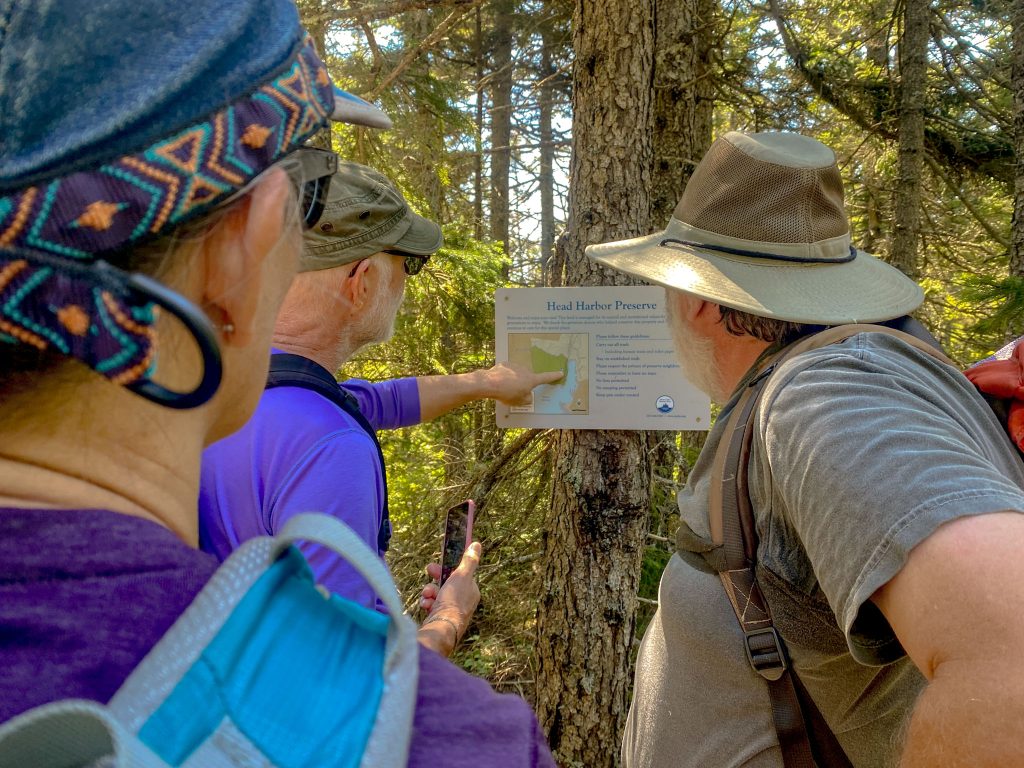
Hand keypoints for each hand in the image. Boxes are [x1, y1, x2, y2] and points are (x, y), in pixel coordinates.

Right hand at [416, 542, 481, 656]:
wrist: (442, 626)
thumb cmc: (454, 601)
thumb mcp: (462, 576)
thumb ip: (469, 560)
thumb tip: (476, 544)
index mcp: (470, 590)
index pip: (458, 575)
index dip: (445, 569)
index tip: (435, 565)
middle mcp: (463, 601)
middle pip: (446, 584)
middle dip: (434, 580)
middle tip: (428, 572)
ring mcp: (451, 610)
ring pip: (437, 594)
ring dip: (429, 592)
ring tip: (427, 596)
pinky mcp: (441, 618)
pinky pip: (432, 606)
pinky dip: (428, 603)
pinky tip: (426, 606)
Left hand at [482, 362, 564, 406]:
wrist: (490, 383)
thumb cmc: (507, 394)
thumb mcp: (520, 402)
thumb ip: (527, 399)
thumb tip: (528, 395)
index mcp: (531, 380)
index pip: (546, 378)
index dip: (554, 376)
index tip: (560, 373)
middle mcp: (525, 370)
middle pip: (528, 377)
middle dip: (524, 383)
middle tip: (515, 392)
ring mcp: (514, 366)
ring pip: (517, 374)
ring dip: (514, 379)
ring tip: (505, 388)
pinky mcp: (504, 364)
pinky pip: (508, 371)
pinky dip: (505, 376)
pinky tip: (499, 382)